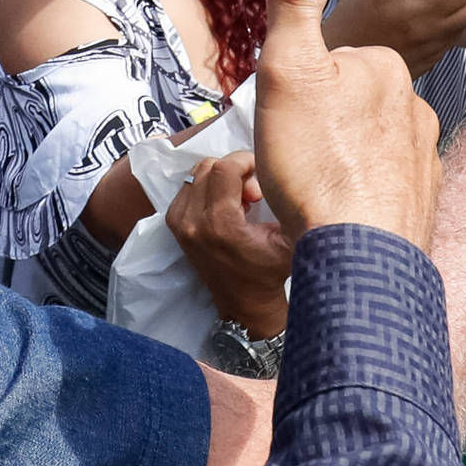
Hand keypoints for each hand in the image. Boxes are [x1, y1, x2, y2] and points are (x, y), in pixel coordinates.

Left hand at [167, 150, 294, 338]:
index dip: (245, 162)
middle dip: (234, 170)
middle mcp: (194, 222)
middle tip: (251, 193)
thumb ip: (286, 205)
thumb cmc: (270, 272)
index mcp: (221, 224)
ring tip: (238, 200)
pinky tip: (223, 205)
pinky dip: (206, 187)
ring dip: (220, 178)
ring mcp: (180, 223)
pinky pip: (188, 187)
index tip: (259, 177)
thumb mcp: (290, 239)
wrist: (245, 302)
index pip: (225, 167)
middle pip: (209, 166)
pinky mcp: (175, 225)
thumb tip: (271, 176)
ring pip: (197, 174)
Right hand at [253, 0, 440, 246]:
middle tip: (298, 153)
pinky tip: (341, 209)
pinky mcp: (425, 200)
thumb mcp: (288, 66)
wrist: (357, 256)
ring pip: (371, 143)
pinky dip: (363, 192)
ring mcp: (425, 155)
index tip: (291, 115)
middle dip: (325, 121)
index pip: (334, 63)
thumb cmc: (315, 159)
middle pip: (353, 102)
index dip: (303, 86)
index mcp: (386, 65)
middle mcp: (417, 104)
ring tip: (315, 184)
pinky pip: (387, 184)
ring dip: (343, 157)